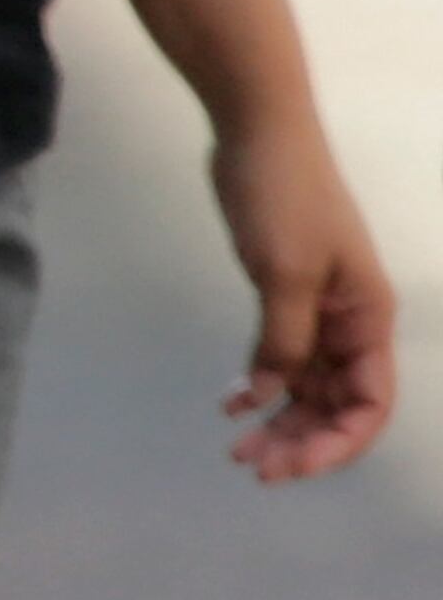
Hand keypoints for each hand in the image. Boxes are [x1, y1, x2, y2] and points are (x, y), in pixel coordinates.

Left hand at [210, 112, 396, 479]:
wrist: (256, 133)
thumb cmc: (283, 197)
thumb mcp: (286, 274)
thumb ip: (282, 342)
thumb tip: (267, 397)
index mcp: (368, 318)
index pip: (370, 403)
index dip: (338, 443)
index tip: (290, 466)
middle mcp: (352, 322)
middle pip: (337, 402)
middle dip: (301, 439)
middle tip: (249, 463)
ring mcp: (319, 311)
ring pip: (308, 385)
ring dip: (279, 419)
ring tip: (237, 447)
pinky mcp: (286, 297)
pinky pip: (281, 357)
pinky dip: (259, 383)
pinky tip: (230, 404)